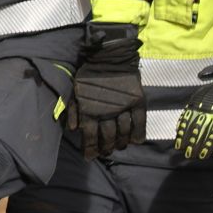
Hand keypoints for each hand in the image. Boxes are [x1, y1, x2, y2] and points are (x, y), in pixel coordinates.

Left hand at [66, 23, 143, 159]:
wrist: (109, 54)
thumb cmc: (89, 73)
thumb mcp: (75, 90)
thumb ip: (73, 110)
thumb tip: (73, 129)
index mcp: (90, 109)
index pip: (90, 136)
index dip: (90, 149)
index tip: (90, 158)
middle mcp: (107, 111)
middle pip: (108, 137)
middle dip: (105, 148)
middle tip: (105, 152)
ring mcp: (123, 106)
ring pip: (123, 132)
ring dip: (120, 143)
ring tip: (118, 147)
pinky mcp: (137, 101)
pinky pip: (140, 122)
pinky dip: (138, 133)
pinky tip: (135, 141)